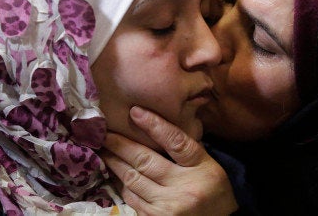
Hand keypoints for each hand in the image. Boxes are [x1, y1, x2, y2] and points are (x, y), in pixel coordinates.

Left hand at [101, 106, 237, 215]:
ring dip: (115, 163)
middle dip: (120, 145)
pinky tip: (114, 173)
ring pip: (132, 180)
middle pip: (145, 160)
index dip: (154, 125)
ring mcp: (166, 208)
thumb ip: (184, 148)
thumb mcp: (207, 165)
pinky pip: (131, 198)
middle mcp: (183, 188)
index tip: (135, 111)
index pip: (175, 141)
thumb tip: (154, 124)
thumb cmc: (213, 191)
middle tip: (104, 133)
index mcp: (200, 168)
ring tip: (104, 151)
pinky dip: (121, 184)